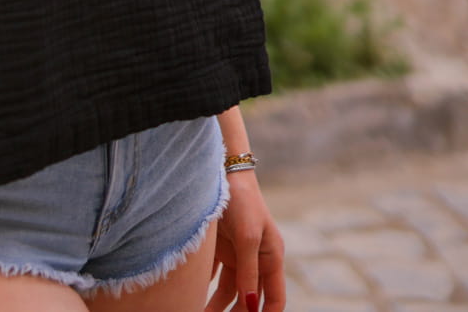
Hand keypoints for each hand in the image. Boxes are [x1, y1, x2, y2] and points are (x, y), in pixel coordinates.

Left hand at [206, 172, 284, 310]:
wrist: (220, 169)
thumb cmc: (241, 200)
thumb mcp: (247, 236)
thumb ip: (248, 272)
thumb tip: (251, 306)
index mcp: (271, 257)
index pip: (274, 298)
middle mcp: (255, 259)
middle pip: (249, 299)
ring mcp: (236, 254)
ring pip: (228, 291)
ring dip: (217, 306)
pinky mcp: (218, 247)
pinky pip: (212, 276)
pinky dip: (205, 288)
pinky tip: (193, 297)